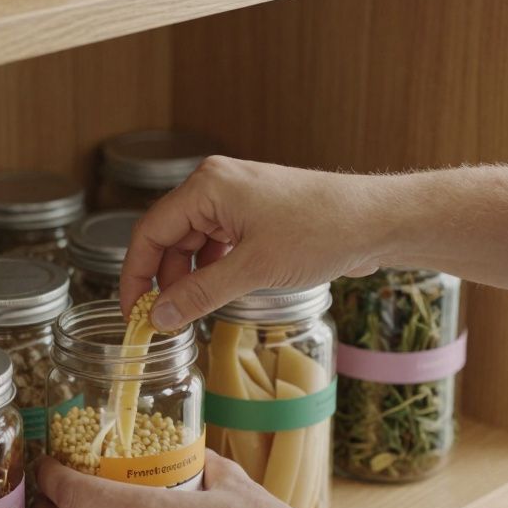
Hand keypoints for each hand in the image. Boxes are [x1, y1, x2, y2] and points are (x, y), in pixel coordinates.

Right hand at [120, 156, 397, 328]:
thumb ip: (200, 294)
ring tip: (193, 312)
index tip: (132, 312)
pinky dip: (213, 271)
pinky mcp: (255, 213)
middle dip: (165, 280)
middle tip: (164, 321)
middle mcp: (216, 185)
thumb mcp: (253, 270)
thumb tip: (159, 317)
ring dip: (190, 279)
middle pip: (169, 238)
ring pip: (194, 244)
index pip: (150, 231)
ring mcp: (236, 198)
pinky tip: (218, 295)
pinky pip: (218, 244)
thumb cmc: (321, 231)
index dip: (135, 275)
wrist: (375, 220)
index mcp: (207, 186)